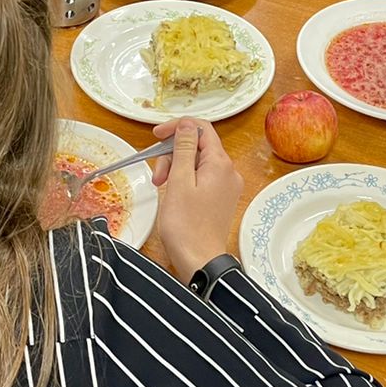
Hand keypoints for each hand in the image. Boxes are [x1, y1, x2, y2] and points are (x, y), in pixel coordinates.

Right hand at [152, 118, 243, 279]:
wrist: (200, 262)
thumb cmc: (187, 226)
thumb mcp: (180, 181)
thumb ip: (184, 149)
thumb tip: (186, 125)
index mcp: (220, 164)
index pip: (201, 129)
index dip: (177, 128)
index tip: (156, 135)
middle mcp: (228, 172)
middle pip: (198, 147)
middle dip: (173, 154)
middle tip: (157, 175)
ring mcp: (226, 186)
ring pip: (197, 163)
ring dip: (176, 168)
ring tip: (161, 187)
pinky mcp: (220, 199)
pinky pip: (201, 178)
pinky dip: (184, 180)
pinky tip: (172, 194)